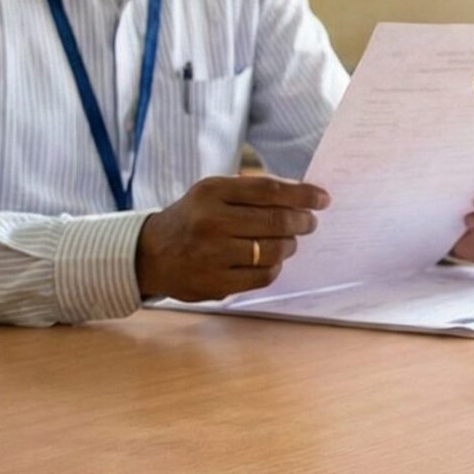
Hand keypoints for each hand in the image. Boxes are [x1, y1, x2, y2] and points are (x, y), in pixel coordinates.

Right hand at [136, 175, 328, 301]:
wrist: (150, 254)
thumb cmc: (192, 218)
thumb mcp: (212, 193)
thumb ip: (251, 191)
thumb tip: (302, 194)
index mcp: (211, 192)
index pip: (269, 190)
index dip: (302, 194)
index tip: (323, 198)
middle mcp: (210, 222)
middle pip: (276, 222)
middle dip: (303, 222)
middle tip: (310, 223)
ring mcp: (212, 255)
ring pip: (274, 251)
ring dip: (290, 246)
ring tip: (288, 242)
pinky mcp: (215, 283)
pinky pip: (263, 276)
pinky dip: (275, 267)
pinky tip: (272, 261)